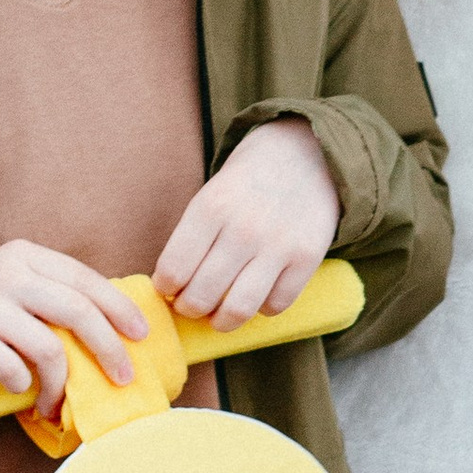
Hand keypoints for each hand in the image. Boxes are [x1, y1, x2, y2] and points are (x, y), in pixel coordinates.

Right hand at [0, 246, 150, 415]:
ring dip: (61, 384)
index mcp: (26, 256)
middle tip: (123, 377)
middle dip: (108, 349)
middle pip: (77, 310)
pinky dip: (23, 386)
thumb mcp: (9, 280)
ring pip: (47, 346)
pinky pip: (9, 367)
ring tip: (58, 402)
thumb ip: (49, 292)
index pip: (85, 279)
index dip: (118, 308)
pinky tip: (22, 393)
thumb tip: (108, 327)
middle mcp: (7, 274)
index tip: (141, 335)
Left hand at [154, 120, 340, 332]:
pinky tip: (257, 295)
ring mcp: (278, 245)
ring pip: (238, 309)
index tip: (169, 288)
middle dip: (189, 309)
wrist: (307, 151)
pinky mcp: (307, 257)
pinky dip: (262, 309)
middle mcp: (243, 228)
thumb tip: (173, 287)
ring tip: (218, 317)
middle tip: (191, 305)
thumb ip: (193, 237)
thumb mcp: (212, 194)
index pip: (173, 269)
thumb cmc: (248, 180)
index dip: (165, 287)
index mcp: (211, 207)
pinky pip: (276, 305)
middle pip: (201, 296)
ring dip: (222, 322)